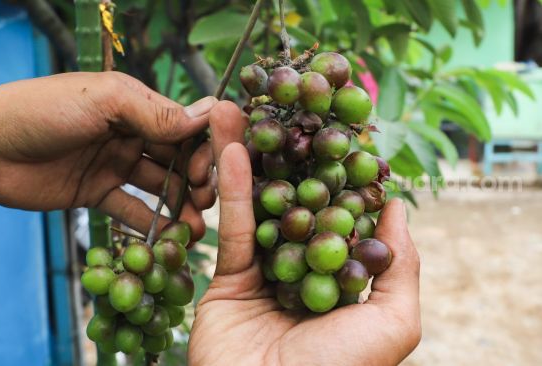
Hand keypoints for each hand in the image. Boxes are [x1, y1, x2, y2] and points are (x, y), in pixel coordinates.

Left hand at [0, 72, 216, 239]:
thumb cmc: (43, 111)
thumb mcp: (103, 101)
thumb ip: (154, 112)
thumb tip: (208, 115)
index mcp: (134, 106)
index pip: (183, 126)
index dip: (202, 148)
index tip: (209, 172)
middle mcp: (129, 135)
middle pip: (176, 159)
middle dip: (196, 180)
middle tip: (206, 202)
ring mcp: (113, 165)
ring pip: (159, 187)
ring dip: (180, 206)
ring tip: (195, 230)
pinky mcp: (96, 193)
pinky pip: (131, 210)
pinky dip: (152, 225)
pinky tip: (170, 239)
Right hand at [188, 102, 420, 365]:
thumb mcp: (393, 323)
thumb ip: (402, 267)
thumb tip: (398, 204)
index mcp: (346, 279)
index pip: (342, 211)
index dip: (337, 168)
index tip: (333, 125)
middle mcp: (305, 269)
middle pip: (296, 200)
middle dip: (287, 154)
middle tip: (282, 107)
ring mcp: (265, 273)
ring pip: (260, 207)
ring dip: (249, 158)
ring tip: (240, 110)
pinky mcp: (227, 279)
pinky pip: (232, 228)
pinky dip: (232, 188)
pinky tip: (233, 147)